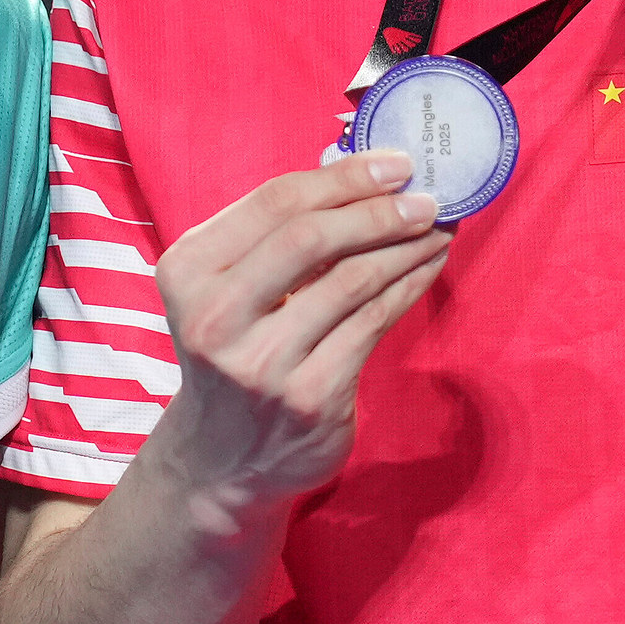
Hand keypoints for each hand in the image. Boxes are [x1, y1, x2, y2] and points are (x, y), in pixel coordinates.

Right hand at [145, 150, 451, 509]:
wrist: (223, 461)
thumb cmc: (236, 352)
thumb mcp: (227, 289)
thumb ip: (276, 237)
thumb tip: (365, 177)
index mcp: (187, 270)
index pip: (275, 203)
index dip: (344, 176)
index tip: (395, 162)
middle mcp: (215, 316)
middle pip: (310, 238)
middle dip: (378, 210)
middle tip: (426, 197)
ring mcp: (261, 362)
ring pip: (351, 281)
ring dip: (405, 247)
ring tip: (437, 229)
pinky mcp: (308, 396)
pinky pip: (372, 324)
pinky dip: (408, 287)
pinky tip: (427, 269)